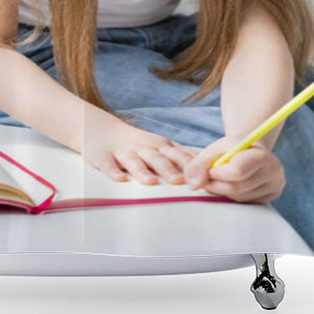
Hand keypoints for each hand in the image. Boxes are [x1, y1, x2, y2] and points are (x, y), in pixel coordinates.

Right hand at [81, 116, 196, 185]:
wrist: (103, 131)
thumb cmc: (139, 145)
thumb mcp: (161, 146)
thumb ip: (182, 156)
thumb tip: (211, 169)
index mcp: (161, 147)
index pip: (178, 155)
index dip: (190, 166)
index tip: (201, 178)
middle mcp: (145, 148)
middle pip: (159, 159)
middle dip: (170, 169)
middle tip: (180, 182)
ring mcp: (124, 152)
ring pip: (134, 162)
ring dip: (143, 172)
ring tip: (151, 182)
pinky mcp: (104, 157)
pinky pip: (108, 165)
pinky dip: (113, 171)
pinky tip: (119, 179)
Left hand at [182, 135, 285, 203]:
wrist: (249, 151)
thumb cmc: (231, 149)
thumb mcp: (214, 150)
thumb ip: (198, 164)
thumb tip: (194, 186)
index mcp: (262, 155)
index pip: (238, 171)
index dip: (218, 172)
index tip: (211, 168)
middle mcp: (274, 173)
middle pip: (236, 187)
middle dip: (216, 185)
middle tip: (207, 178)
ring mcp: (274, 188)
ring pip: (238, 198)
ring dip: (222, 191)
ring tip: (218, 179)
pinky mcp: (269, 199)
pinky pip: (244, 203)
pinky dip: (231, 196)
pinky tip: (229, 185)